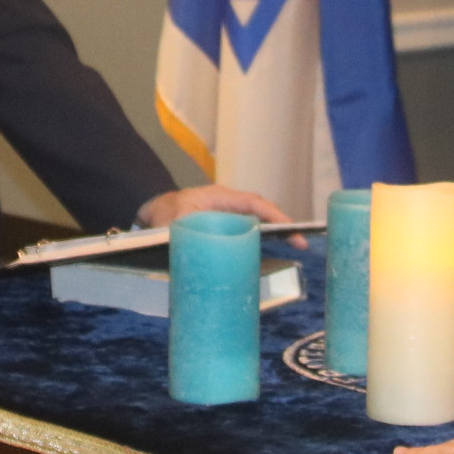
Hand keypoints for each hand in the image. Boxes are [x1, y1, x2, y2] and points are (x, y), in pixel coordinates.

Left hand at [139, 184, 301, 242]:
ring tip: (295, 246)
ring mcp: (227, 214)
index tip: (289, 227)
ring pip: (256, 220)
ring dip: (275, 232)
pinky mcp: (224, 226)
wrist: (152, 212)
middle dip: (282, 224)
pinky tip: (271, 253)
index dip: (273, 214)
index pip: (253, 203)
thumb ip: (187, 237)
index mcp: (219, 198)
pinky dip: (261, 238)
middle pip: (261, 211)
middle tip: (301, 242)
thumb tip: (198, 255)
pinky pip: (247, 229)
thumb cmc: (163, 214)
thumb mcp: (174, 225)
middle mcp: (227, 204)